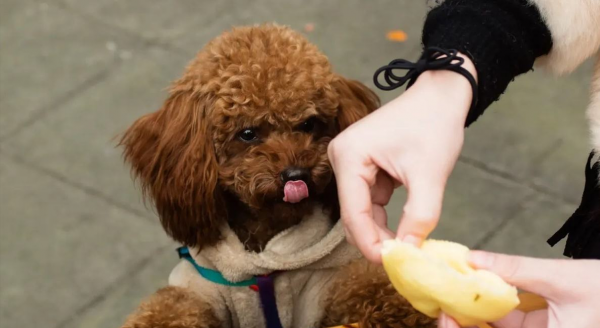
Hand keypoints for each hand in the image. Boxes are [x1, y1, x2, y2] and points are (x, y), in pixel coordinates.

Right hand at [328, 54, 475, 262]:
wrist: (441, 96)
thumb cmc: (434, 124)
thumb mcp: (430, 175)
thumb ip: (420, 217)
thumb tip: (409, 252)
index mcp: (349, 155)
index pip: (353, 212)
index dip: (370, 243)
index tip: (393, 265)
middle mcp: (341, 158)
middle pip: (353, 214)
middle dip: (376, 239)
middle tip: (402, 261)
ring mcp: (350, 163)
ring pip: (361, 211)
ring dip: (382, 229)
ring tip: (407, 246)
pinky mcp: (362, 167)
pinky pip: (370, 202)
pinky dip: (386, 217)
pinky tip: (403, 227)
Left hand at [438, 252, 599, 327]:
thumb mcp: (559, 278)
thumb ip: (516, 269)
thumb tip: (473, 258)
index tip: (446, 315)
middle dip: (465, 324)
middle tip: (442, 303)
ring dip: (474, 315)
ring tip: (452, 293)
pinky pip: (506, 322)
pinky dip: (489, 308)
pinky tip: (474, 290)